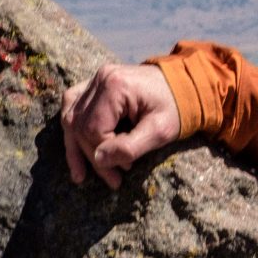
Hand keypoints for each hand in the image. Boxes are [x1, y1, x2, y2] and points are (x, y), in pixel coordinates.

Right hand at [61, 63, 180, 187]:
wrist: (185, 85)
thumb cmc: (176, 108)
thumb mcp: (160, 132)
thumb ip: (129, 147)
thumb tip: (99, 160)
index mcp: (116, 87)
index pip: (94, 130)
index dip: (104, 155)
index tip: (124, 170)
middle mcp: (102, 79)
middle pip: (80, 125)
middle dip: (93, 157)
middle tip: (112, 179)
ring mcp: (97, 79)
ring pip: (71, 117)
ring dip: (75, 147)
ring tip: (80, 174)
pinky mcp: (97, 83)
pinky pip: (73, 104)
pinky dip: (72, 126)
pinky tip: (73, 145)